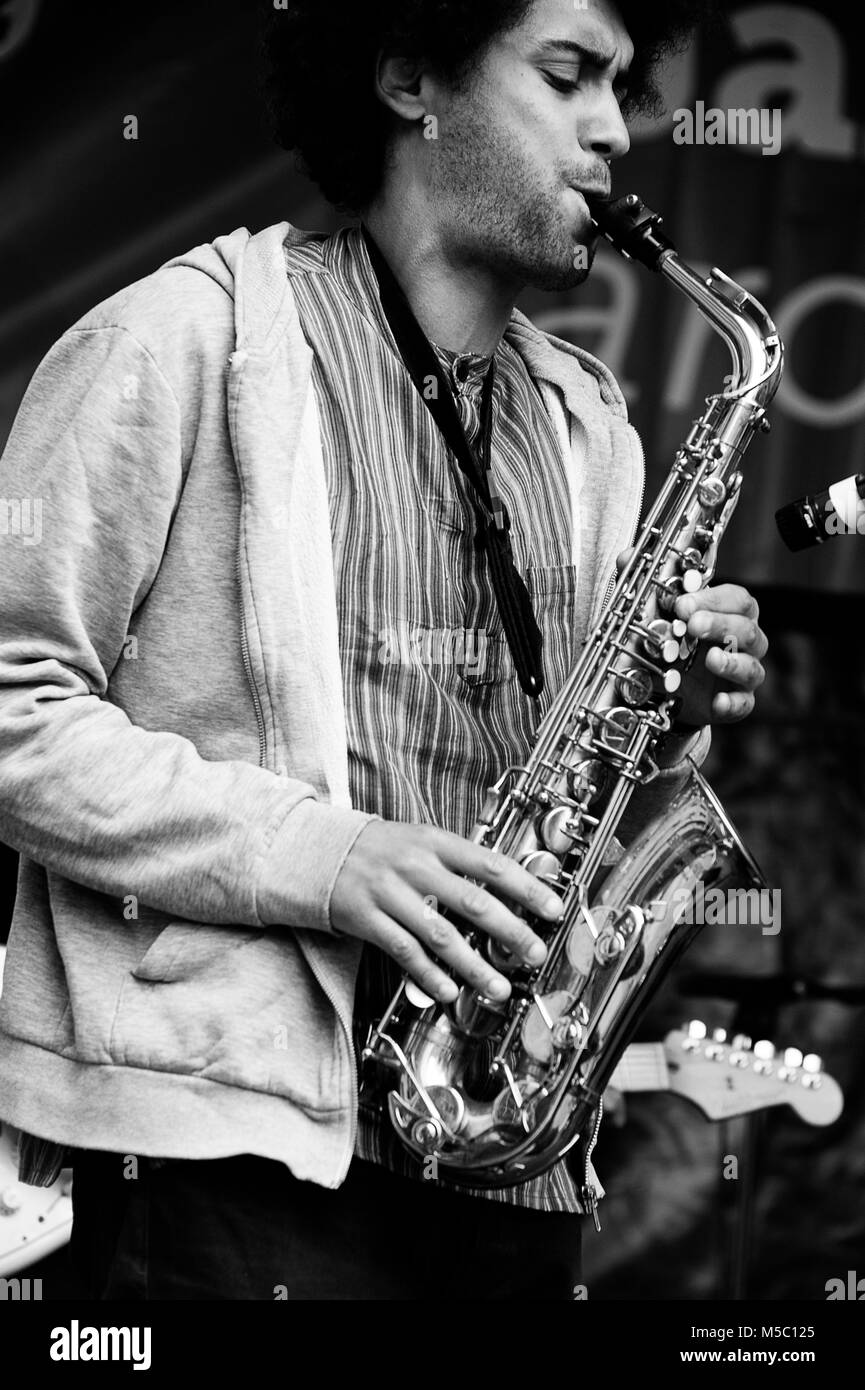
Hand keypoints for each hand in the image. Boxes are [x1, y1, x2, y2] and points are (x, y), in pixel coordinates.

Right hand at [330, 821, 561, 1003]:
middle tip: (534, 953)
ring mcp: (390, 893)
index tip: (553, 908)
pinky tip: (449, 990)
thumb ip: (460, 862)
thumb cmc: (384, 849)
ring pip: (440, 935)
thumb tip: (508, 889)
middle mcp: (415, 866)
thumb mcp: (424, 841)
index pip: (491, 864)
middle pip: (473, 902)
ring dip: (474, 966)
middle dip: (510, 932)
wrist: (323, 851)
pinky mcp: (368, 919)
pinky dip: (430, 975)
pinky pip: (405, 952)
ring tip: (498, 987)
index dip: (527, 888)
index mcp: (436, 843)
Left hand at [616, 552, 766, 728]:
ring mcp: (741, 673)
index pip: (737, 599)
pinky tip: (718, 702)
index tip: (683, 604)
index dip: (714, 600)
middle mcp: (742, 642)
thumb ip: (644, 587)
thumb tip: (626, 558)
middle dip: (720, 625)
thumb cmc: (671, 643)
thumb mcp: (654, 615)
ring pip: (752, 666)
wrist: (666, 689)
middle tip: (692, 625)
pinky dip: (734, 703)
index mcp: (729, 614)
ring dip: (732, 662)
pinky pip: (744, 703)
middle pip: (747, 628)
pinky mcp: (736, 702)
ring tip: (710, 659)